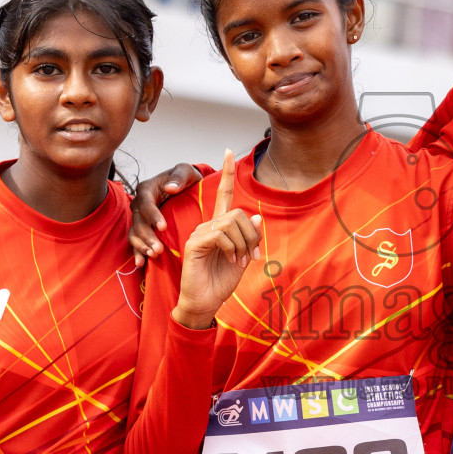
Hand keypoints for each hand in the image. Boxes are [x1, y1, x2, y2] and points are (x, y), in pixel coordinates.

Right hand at [129, 161, 207, 264]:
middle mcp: (139, 204)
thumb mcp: (186, 171)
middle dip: (147, 236)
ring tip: (153, 256)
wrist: (186, 188)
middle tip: (158, 249)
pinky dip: (137, 252)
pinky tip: (141, 263)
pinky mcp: (142, 229)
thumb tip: (170, 188)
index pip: (145, 203)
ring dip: (142, 246)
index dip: (152, 216)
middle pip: (138, 222)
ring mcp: (139, 218)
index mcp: (147, 189)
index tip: (163, 227)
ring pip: (135, 234)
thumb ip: (180, 177)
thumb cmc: (185, 179)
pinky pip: (136, 242)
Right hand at [172, 150, 261, 329]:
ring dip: (244, 243)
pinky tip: (231, 260)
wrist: (205, 303)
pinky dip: (232, 248)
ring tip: (241, 261)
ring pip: (231, 222)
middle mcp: (207, 226)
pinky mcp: (194, 244)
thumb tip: (257, 217)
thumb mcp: (244, 257)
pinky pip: (220, 234)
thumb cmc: (221, 281)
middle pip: (237, 213)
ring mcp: (199, 233)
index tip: (229, 151)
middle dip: (251, 234)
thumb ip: (251, 238)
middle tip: (252, 255)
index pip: (223, 195)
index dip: (226, 174)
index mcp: (219, 227)